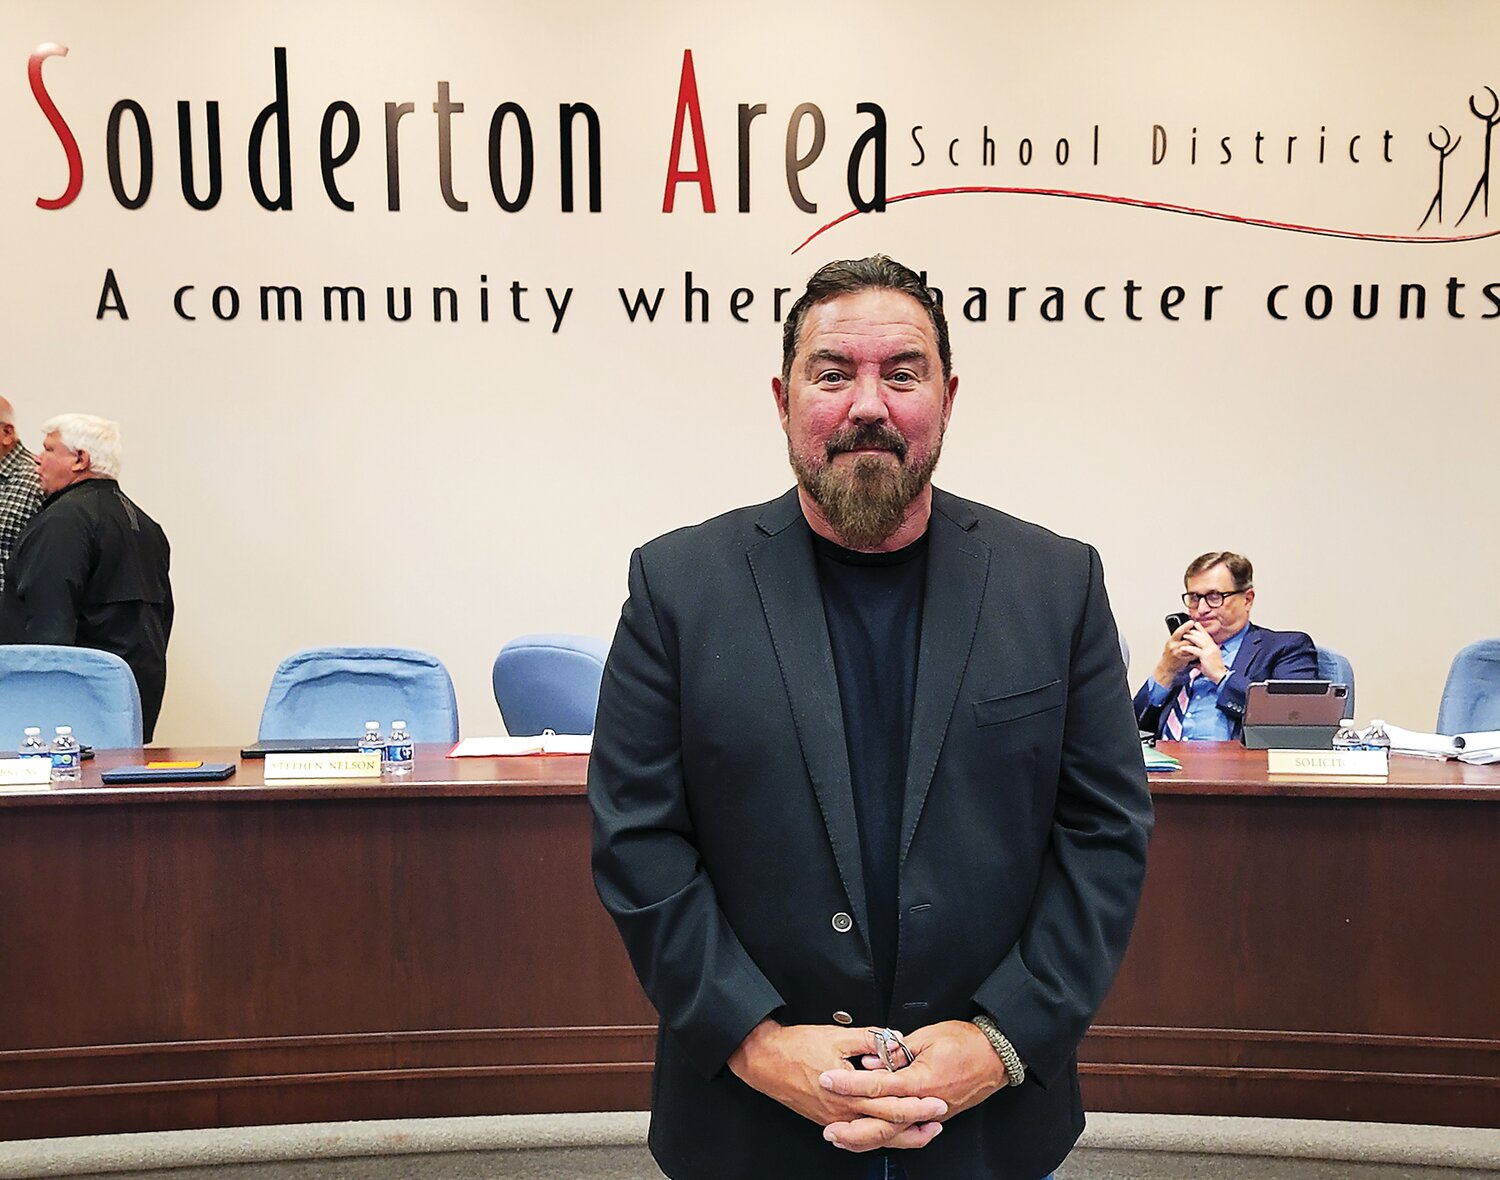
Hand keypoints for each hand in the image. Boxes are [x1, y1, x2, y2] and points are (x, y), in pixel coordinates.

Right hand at [728, 1021, 947, 1149]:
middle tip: (938, 1120)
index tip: (936, 1101)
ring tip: (922, 1133)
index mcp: (848, 1093)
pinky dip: (877, 1139)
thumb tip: (895, 1040)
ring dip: (900, 1137)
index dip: (917, 1105)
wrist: (766, 1060)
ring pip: (873, 1139)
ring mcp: (834, 1120)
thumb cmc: (797, 1047)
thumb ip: (871, 1039)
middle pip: (887, 1129)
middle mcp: (843, 1113)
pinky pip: (858, 1137)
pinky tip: (888, 1135)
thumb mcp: (838, 1036)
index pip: (891, 1106)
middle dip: (916, 1126)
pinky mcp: (827, 1120)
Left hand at [819, 1020, 1007, 1149]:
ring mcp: (933, 1114)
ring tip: (842, 1139)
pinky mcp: (937, 1117)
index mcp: (921, 1080)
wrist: (997, 1055)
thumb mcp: (927, 1036)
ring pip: (895, 1134)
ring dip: (867, 1138)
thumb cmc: (966, 1042)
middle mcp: (926, 1103)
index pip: (877, 1085)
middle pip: (884, 1122)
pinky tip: (871, 1137)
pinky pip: (908, 1131)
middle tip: (829, 1129)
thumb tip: (871, 1060)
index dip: (850, 1083)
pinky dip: (887, 1136)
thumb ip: (895, 1051)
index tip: (828, 1081)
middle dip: (853, 1128)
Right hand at [1152, 621, 1199, 685]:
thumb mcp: (1171, 644)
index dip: (1185, 626)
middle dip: (1195, 637)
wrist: (1166, 668)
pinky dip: (1197, 653)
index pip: (1179, 632)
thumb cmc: (1169, 655)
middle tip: (1200, 635)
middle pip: (1188, 639)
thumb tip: (1187, 630)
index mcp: (1170, 641)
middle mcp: (1174, 647)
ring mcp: (1179, 654)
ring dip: (1197, 645)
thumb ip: (1178, 638)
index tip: (1191, 622)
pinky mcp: (1184, 660)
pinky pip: (1193, 655)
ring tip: (1200, 644)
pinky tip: (1198, 652)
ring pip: (1192, 647)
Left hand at [1178, 626, 1226, 682]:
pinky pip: (1195, 650)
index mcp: (1214, 647)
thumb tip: (1195, 657)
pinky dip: (1188, 648)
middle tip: (1187, 629)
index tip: (1196, 624)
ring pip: (1199, 640)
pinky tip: (1183, 647)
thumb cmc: (1214, 670)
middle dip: (1194, 631)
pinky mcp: (1206, 656)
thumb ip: (1202, 656)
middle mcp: (1213, 647)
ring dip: (1190, 637)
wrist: (1220, 676)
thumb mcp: (1209, 660)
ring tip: (1184, 635)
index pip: (1207, 636)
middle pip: (1202, 636)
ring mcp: (1209, 651)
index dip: (1201, 629)